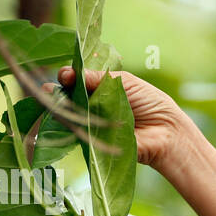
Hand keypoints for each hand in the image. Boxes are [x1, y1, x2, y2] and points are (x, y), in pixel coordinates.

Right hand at [51, 66, 190, 171]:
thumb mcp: (125, 83)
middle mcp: (94, 106)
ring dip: (59, 108)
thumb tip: (69, 73)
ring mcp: (93, 124)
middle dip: (57, 92)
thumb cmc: (151, 103)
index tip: (66, 75)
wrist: (166, 132)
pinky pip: (79, 134)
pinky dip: (70, 126)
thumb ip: (98, 78)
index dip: (69, 77)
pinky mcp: (96, 142)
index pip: (78, 80)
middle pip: (69, 97)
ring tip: (51, 101)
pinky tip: (61, 119)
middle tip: (49, 89)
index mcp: (102, 89)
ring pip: (70, 115)